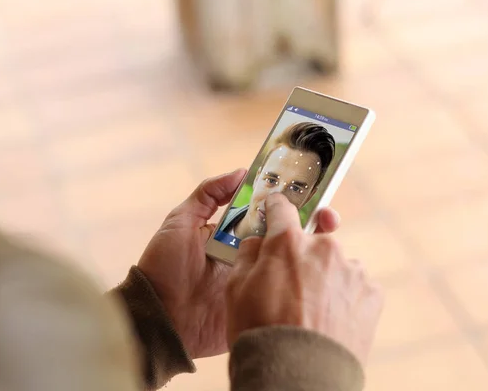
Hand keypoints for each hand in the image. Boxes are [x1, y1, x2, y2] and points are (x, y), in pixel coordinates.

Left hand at [137, 169, 341, 358]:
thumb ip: (207, 194)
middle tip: (329, 218)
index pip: (268, 215)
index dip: (290, 204)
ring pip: (289, 265)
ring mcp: (255, 281)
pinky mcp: (256, 306)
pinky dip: (299, 287)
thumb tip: (241, 171)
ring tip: (330, 244)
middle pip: (285, 237)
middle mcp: (249, 255)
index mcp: (234, 235)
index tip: (312, 192)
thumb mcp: (180, 222)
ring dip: (310, 254)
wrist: (158, 316)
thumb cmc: (164, 266)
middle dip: (310, 226)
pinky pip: (281, 295)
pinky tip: (318, 277)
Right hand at [226, 193, 383, 363]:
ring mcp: (352, 271)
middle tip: (288, 286)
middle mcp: (324, 248)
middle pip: (310, 241)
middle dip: (300, 256)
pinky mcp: (372, 294)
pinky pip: (354, 286)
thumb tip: (257, 241)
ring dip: (324, 278)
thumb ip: (247, 255)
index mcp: (287, 243)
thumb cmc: (260, 332)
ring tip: (310, 311)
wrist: (298, 376)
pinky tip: (329, 319)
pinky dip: (344, 297)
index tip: (275, 207)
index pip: (281, 208)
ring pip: (334, 264)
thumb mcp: (235, 289)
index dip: (275, 207)